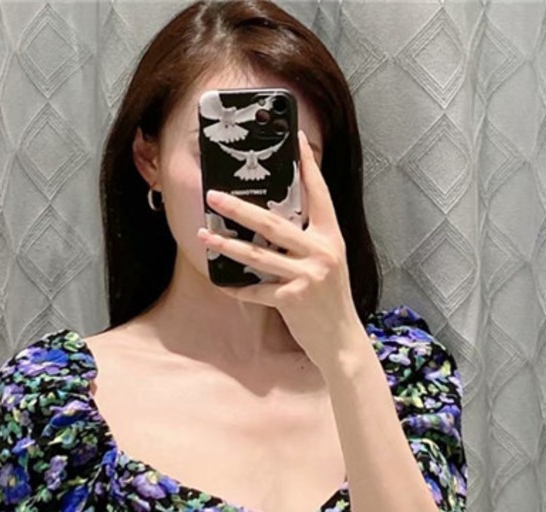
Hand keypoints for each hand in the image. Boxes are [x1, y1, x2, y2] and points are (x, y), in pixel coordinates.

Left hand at [196, 129, 358, 369]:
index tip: (297, 137)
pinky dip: (237, 288)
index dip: (308, 165)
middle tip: (214, 195)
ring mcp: (307, 276)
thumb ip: (308, 241)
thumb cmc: (331, 300)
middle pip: (272, 223)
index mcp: (331, 237)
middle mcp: (321, 252)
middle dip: (239, 209)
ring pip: (257, 255)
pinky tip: (221, 283)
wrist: (342, 340)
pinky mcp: (293, 300)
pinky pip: (256, 290)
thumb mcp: (328, 263)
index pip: (318, 194)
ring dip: (226, 245)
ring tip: (203, 235)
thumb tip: (275, 221)